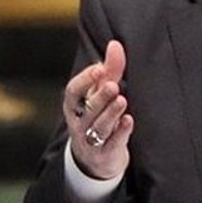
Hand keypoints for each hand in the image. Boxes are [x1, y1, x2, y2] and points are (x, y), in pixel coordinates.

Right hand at [64, 40, 134, 179]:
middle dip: (99, 97)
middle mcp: (79, 123)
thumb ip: (110, 70)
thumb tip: (115, 44)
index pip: (73, 92)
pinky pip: (111, 144)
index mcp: (74, 106)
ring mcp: (90, 141)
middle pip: (86, 110)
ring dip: (110, 113)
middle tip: (112, 85)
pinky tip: (129, 121)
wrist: (96, 158)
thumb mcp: (101, 93)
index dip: (84, 80)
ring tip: (122, 100)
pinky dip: (120, 133)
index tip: (99, 68)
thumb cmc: (98, 117)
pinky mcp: (104, 155)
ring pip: (98, 127)